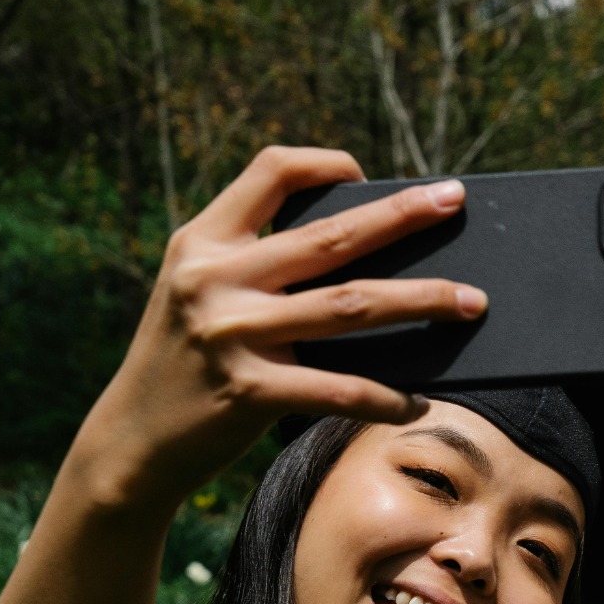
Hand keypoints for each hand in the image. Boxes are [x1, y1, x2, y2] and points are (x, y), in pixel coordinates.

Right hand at [70, 145, 485, 516]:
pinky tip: (420, 401)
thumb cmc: (186, 364)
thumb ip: (259, 268)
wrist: (130, 442)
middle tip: (455, 202)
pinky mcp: (249, 392)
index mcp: (203, 241)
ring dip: (422, 302)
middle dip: (403, 216)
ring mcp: (231, 333)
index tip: (368, 172)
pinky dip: (386, 397)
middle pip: (333, 236)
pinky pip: (339, 389)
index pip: (270, 173)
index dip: (324, 162)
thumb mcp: (201, 295)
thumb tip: (368, 261)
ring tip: (472, 303)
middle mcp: (215, 278)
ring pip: (352, 306)